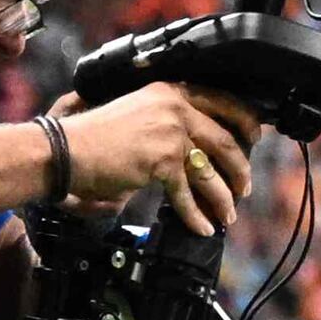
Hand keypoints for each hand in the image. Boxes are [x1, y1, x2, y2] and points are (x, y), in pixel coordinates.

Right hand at [58, 79, 256, 235]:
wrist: (64, 150)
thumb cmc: (96, 137)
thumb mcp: (138, 113)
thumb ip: (169, 120)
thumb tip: (199, 146)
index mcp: (170, 92)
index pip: (223, 101)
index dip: (245, 123)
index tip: (256, 139)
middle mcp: (174, 108)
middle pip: (225, 141)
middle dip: (239, 170)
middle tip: (245, 188)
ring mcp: (169, 133)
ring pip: (210, 172)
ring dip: (222, 198)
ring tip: (227, 215)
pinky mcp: (160, 160)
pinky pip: (186, 194)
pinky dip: (196, 215)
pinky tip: (202, 227)